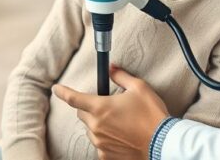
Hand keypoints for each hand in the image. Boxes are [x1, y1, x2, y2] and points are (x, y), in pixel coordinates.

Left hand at [53, 66, 168, 159]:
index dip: (62, 92)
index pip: (73, 98)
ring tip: (118, 124)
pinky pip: (99, 145)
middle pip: (82, 114)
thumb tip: (111, 68)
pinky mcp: (106, 155)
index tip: (56, 89)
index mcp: (100, 107)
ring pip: (91, 130)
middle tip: (108, 107)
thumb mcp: (139, 88)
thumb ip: (121, 76)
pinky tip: (120, 137)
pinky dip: (105, 139)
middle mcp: (96, 126)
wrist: (163, 143)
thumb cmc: (152, 115)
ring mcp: (100, 143)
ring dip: (98, 124)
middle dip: (90, 108)